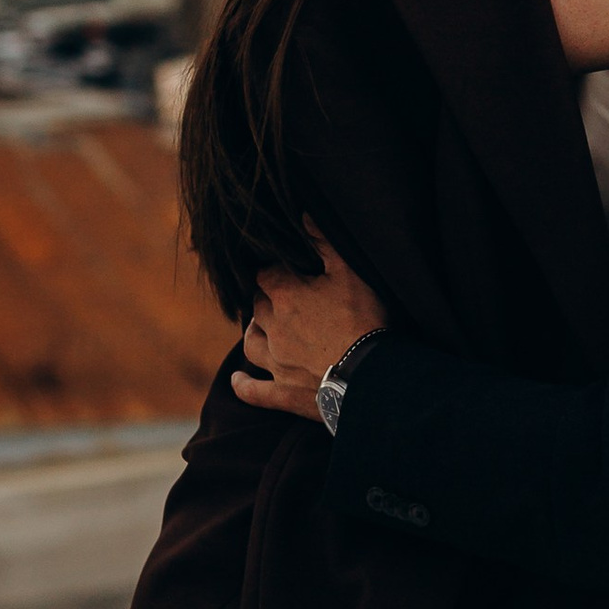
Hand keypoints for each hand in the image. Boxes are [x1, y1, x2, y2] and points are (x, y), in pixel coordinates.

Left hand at [230, 238, 390, 421]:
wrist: (371, 375)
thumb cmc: (364, 319)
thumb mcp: (350, 272)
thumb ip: (324, 242)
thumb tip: (302, 214)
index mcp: (285, 296)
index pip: (266, 275)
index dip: (275, 270)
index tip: (286, 270)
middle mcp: (272, 328)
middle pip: (257, 307)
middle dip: (266, 299)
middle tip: (282, 297)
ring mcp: (276, 363)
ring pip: (251, 343)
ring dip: (253, 333)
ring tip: (260, 328)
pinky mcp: (284, 394)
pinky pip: (254, 392)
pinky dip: (244, 386)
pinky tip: (237, 381)